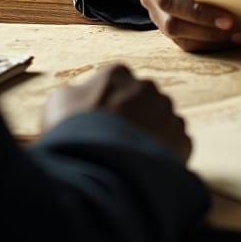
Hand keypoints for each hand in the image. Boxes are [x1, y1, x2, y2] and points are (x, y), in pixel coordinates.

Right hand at [43, 63, 191, 161]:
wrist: (97, 167)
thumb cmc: (73, 132)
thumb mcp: (58, 101)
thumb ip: (77, 92)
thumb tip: (82, 96)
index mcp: (119, 74)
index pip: (116, 83)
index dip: (106, 104)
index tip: (98, 122)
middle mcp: (149, 88)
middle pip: (141, 102)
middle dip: (132, 118)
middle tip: (113, 142)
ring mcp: (168, 114)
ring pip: (161, 121)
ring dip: (150, 135)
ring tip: (129, 159)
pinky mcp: (181, 140)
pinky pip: (176, 144)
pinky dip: (165, 154)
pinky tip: (145, 167)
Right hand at [138, 0, 240, 52]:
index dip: (197, 12)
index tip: (228, 18)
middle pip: (172, 24)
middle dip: (208, 31)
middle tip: (238, 30)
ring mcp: (156, 13)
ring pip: (180, 37)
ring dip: (212, 41)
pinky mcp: (168, 24)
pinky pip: (186, 42)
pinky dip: (209, 44)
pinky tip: (231, 39)